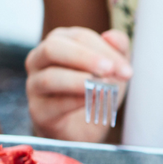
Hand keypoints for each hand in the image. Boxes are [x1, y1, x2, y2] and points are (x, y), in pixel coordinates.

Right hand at [25, 27, 131, 141]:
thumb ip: (117, 48)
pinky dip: (76, 102)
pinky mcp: (38, 110)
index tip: (127, 71)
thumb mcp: (113, 66)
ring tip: (102, 87)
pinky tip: (94, 101)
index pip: (79, 37)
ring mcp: (35, 84)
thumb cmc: (97, 89)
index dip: (105, 50)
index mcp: (60, 42)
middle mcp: (40, 60)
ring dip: (79, 81)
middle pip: (54, 48)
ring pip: (50, 77)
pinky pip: (54, 104)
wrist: (85, 126)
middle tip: (109, 70)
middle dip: (84, 58)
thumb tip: (111, 36)